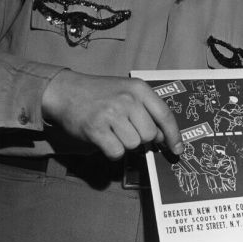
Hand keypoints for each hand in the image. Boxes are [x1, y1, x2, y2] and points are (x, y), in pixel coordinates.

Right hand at [41, 70, 182, 159]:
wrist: (65, 91)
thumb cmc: (100, 93)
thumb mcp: (127, 92)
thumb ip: (146, 110)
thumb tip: (161, 138)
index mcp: (139, 89)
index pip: (165, 115)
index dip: (173, 135)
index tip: (177, 149)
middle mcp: (127, 100)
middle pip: (149, 135)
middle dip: (141, 139)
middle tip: (126, 131)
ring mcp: (111, 114)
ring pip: (133, 145)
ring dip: (125, 144)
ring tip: (112, 131)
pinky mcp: (96, 129)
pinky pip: (116, 152)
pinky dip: (112, 151)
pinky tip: (104, 139)